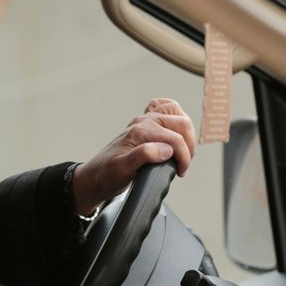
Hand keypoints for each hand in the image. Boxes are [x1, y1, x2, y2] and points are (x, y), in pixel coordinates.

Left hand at [71, 98, 195, 215]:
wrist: (95, 176)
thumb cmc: (107, 174)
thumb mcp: (123, 169)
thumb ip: (143, 156)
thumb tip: (165, 149)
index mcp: (140, 132)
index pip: (175, 139)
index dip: (184, 157)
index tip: (180, 171)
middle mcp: (143, 123)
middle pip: (181, 123)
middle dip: (189, 145)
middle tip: (183, 163)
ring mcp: (145, 122)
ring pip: (177, 114)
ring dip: (187, 132)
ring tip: (183, 151)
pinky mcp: (146, 125)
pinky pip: (165, 109)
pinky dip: (175, 115)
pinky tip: (175, 130)